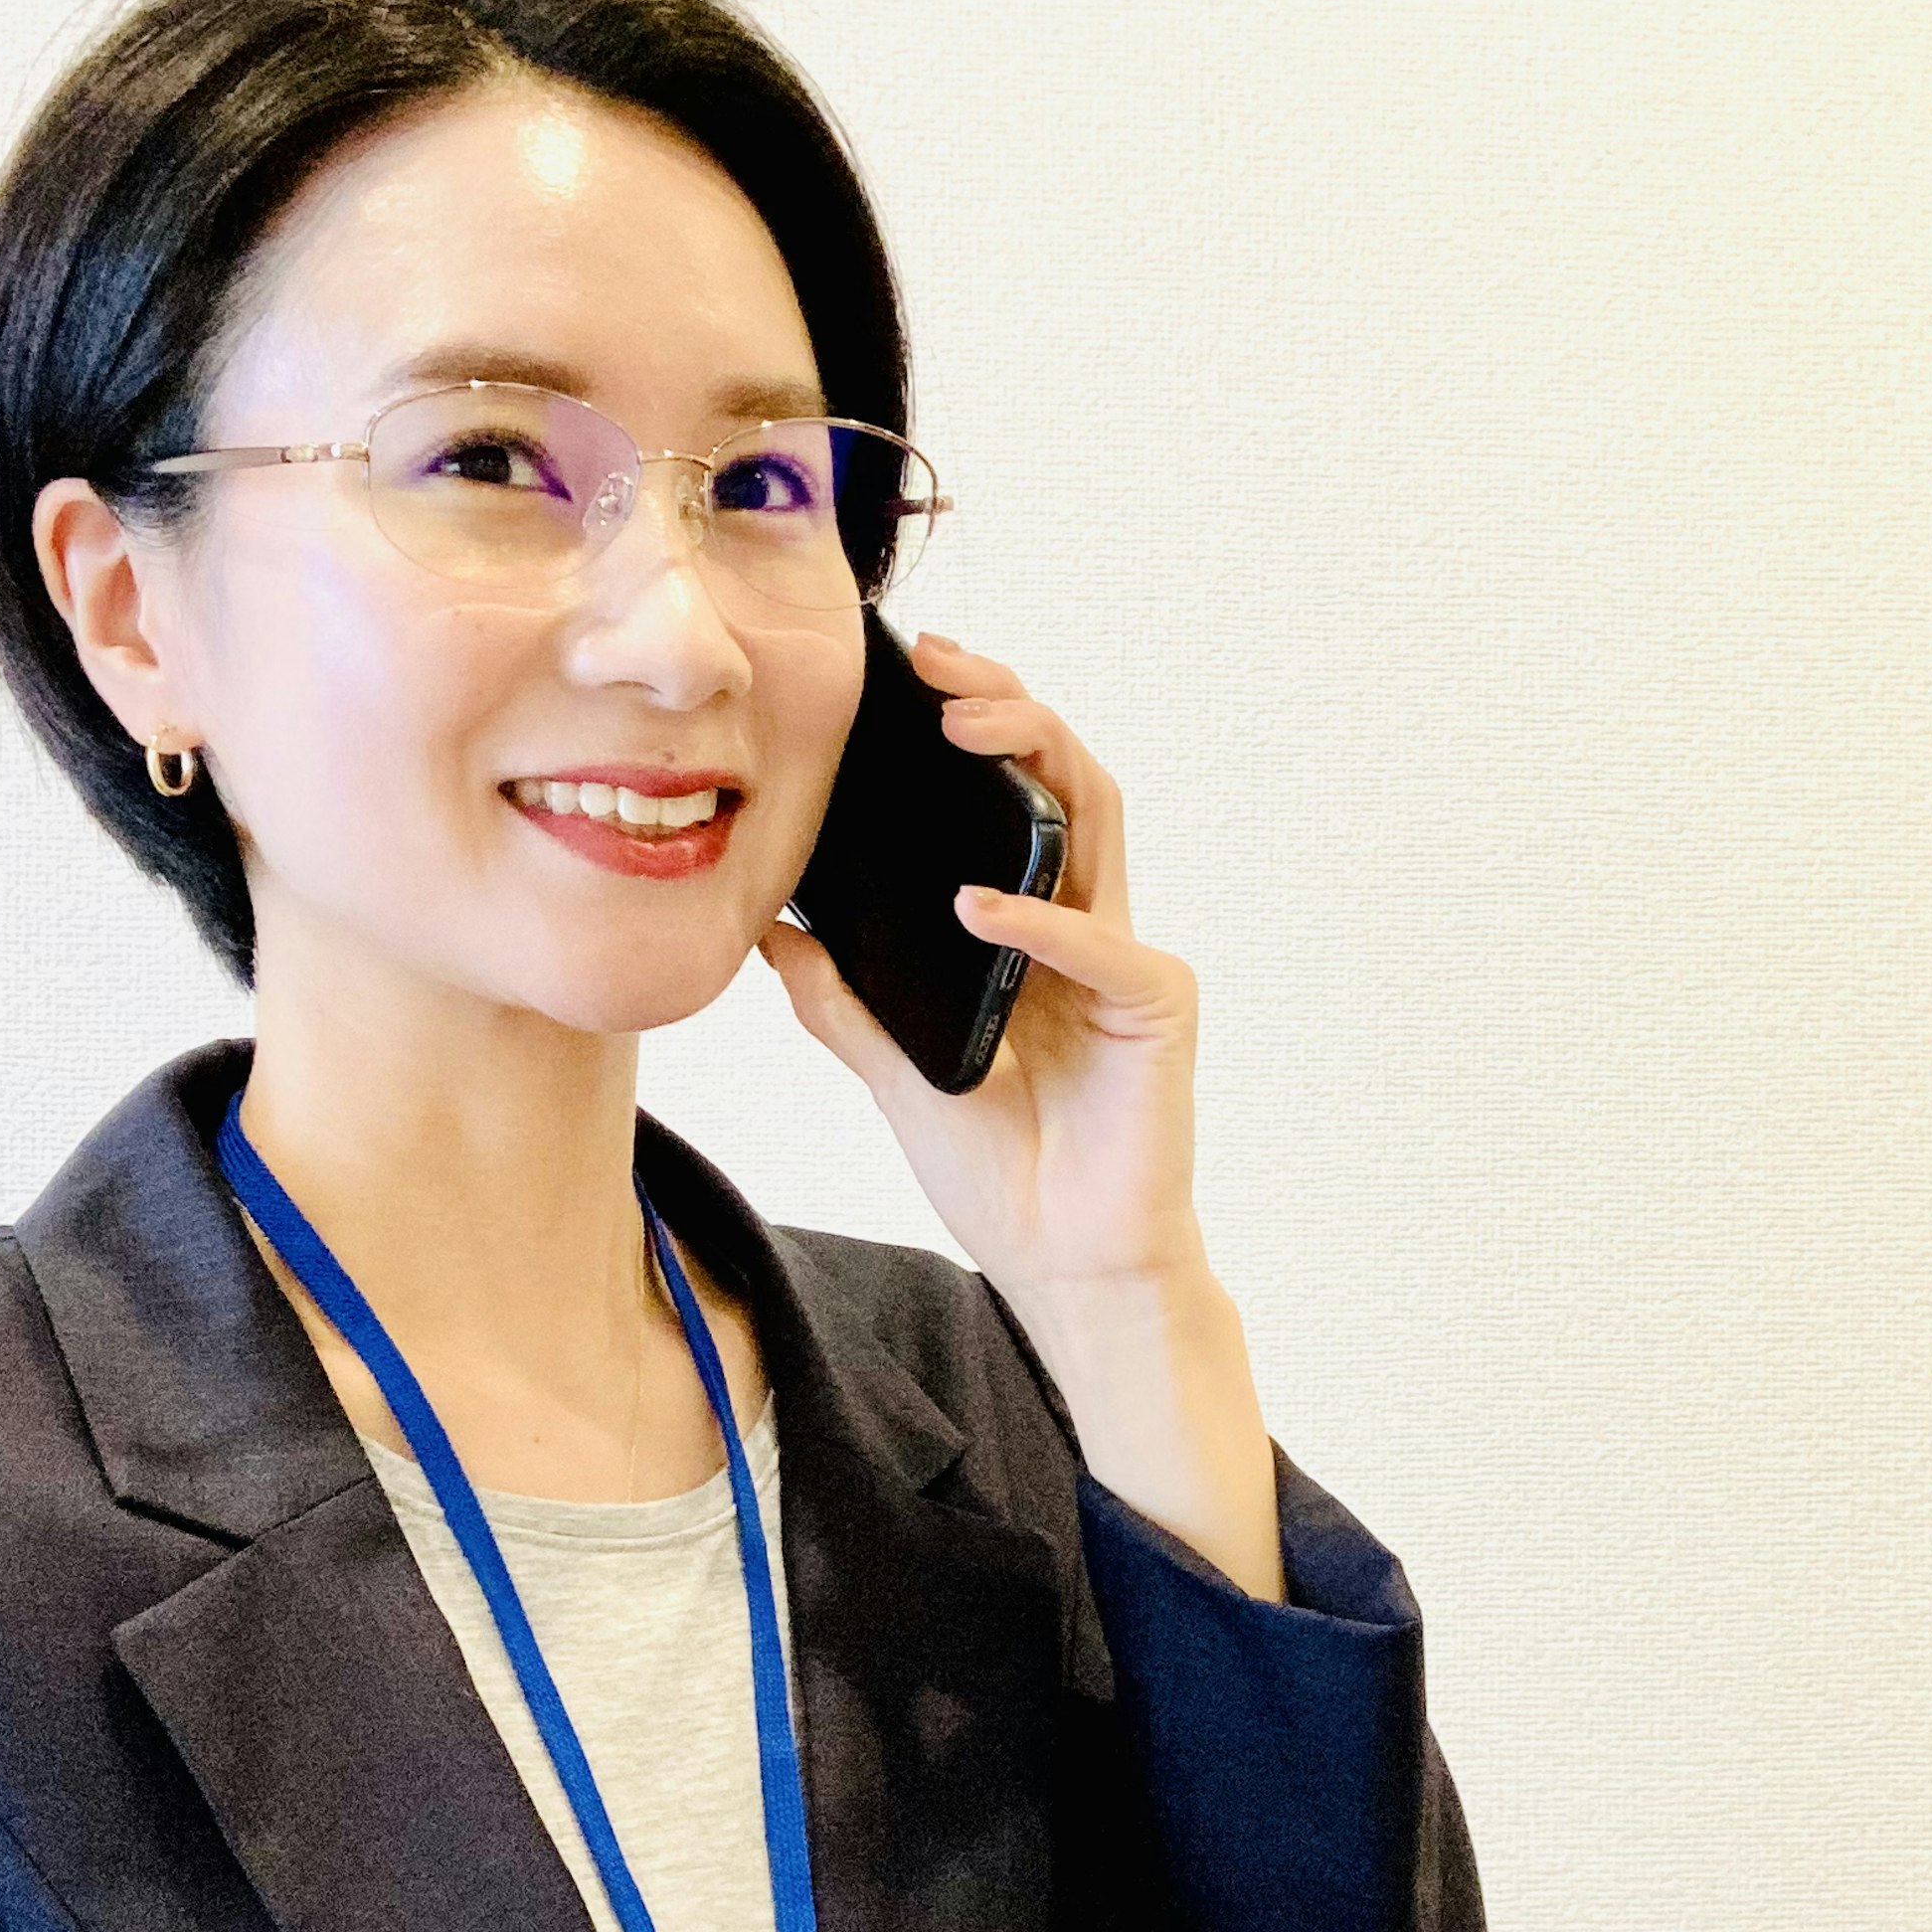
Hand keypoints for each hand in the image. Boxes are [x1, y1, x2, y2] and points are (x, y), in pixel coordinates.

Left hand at [758, 629, 1205, 1301]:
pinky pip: (1108, 945)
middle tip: (934, 665)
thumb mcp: (892, 1073)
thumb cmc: (999, 1172)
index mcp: (1031, 931)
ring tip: (964, 727)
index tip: (899, 678)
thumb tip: (774, 928)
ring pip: (1100, 819)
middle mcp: (1085, 927)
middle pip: (1061, 777)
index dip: (968, 724)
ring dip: (1036, 758)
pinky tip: (981, 906)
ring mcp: (1124, 961)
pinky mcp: (1158, 1010)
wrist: (1062, 1266)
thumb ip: (842, 1001)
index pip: (1007, 797)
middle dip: (1004, 703)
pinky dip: (1045, 921)